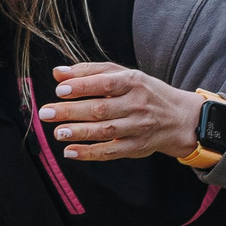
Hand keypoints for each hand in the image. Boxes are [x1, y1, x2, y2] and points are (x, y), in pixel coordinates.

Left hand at [35, 61, 202, 161]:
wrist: (179, 118)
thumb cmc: (144, 93)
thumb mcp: (124, 76)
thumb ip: (90, 72)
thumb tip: (58, 73)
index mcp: (133, 82)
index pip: (105, 83)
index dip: (82, 87)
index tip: (59, 90)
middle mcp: (137, 105)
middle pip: (101, 109)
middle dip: (71, 111)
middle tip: (46, 113)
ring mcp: (138, 128)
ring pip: (105, 131)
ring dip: (79, 132)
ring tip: (57, 132)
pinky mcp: (136, 147)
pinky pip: (110, 152)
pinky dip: (89, 153)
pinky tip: (70, 151)